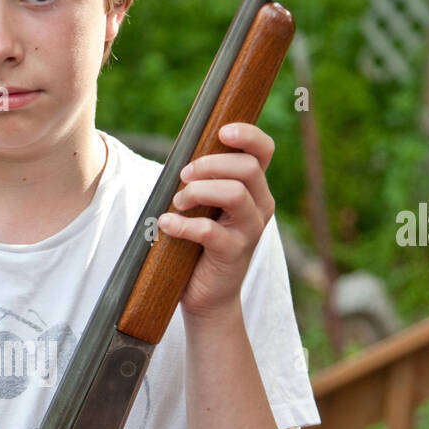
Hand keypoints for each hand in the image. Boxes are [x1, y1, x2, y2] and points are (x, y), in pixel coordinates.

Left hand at [157, 121, 275, 320]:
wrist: (207, 297)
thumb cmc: (200, 246)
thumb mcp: (204, 207)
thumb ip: (202, 181)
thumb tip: (180, 156)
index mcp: (254, 189)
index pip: (263, 151)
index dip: (247, 135)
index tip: (221, 131)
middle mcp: (260, 206)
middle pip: (247, 168)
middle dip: (210, 164)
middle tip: (183, 176)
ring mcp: (250, 231)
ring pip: (235, 193)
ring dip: (199, 191)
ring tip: (177, 202)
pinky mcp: (234, 253)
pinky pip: (210, 230)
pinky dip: (183, 224)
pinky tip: (166, 225)